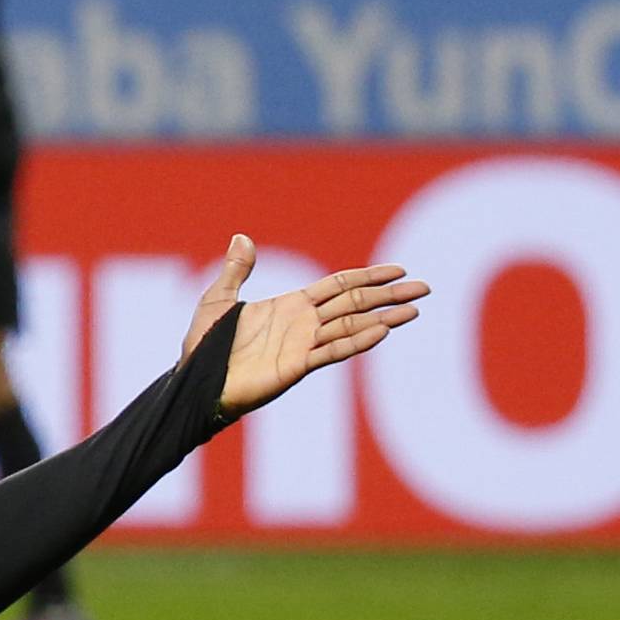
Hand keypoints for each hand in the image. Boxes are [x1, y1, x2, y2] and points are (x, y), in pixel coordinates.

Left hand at [185, 236, 427, 423]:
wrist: (195, 382)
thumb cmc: (203, 345)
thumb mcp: (218, 299)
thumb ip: (236, 270)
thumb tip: (242, 236)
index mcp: (292, 305)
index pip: (340, 286)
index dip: (369, 276)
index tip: (398, 270)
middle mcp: (304, 324)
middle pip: (356, 303)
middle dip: (389, 294)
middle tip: (424, 288)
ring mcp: (304, 345)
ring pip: (352, 326)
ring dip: (383, 318)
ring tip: (413, 310)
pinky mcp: (297, 366)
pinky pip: (332, 350)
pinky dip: (357, 341)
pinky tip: (382, 331)